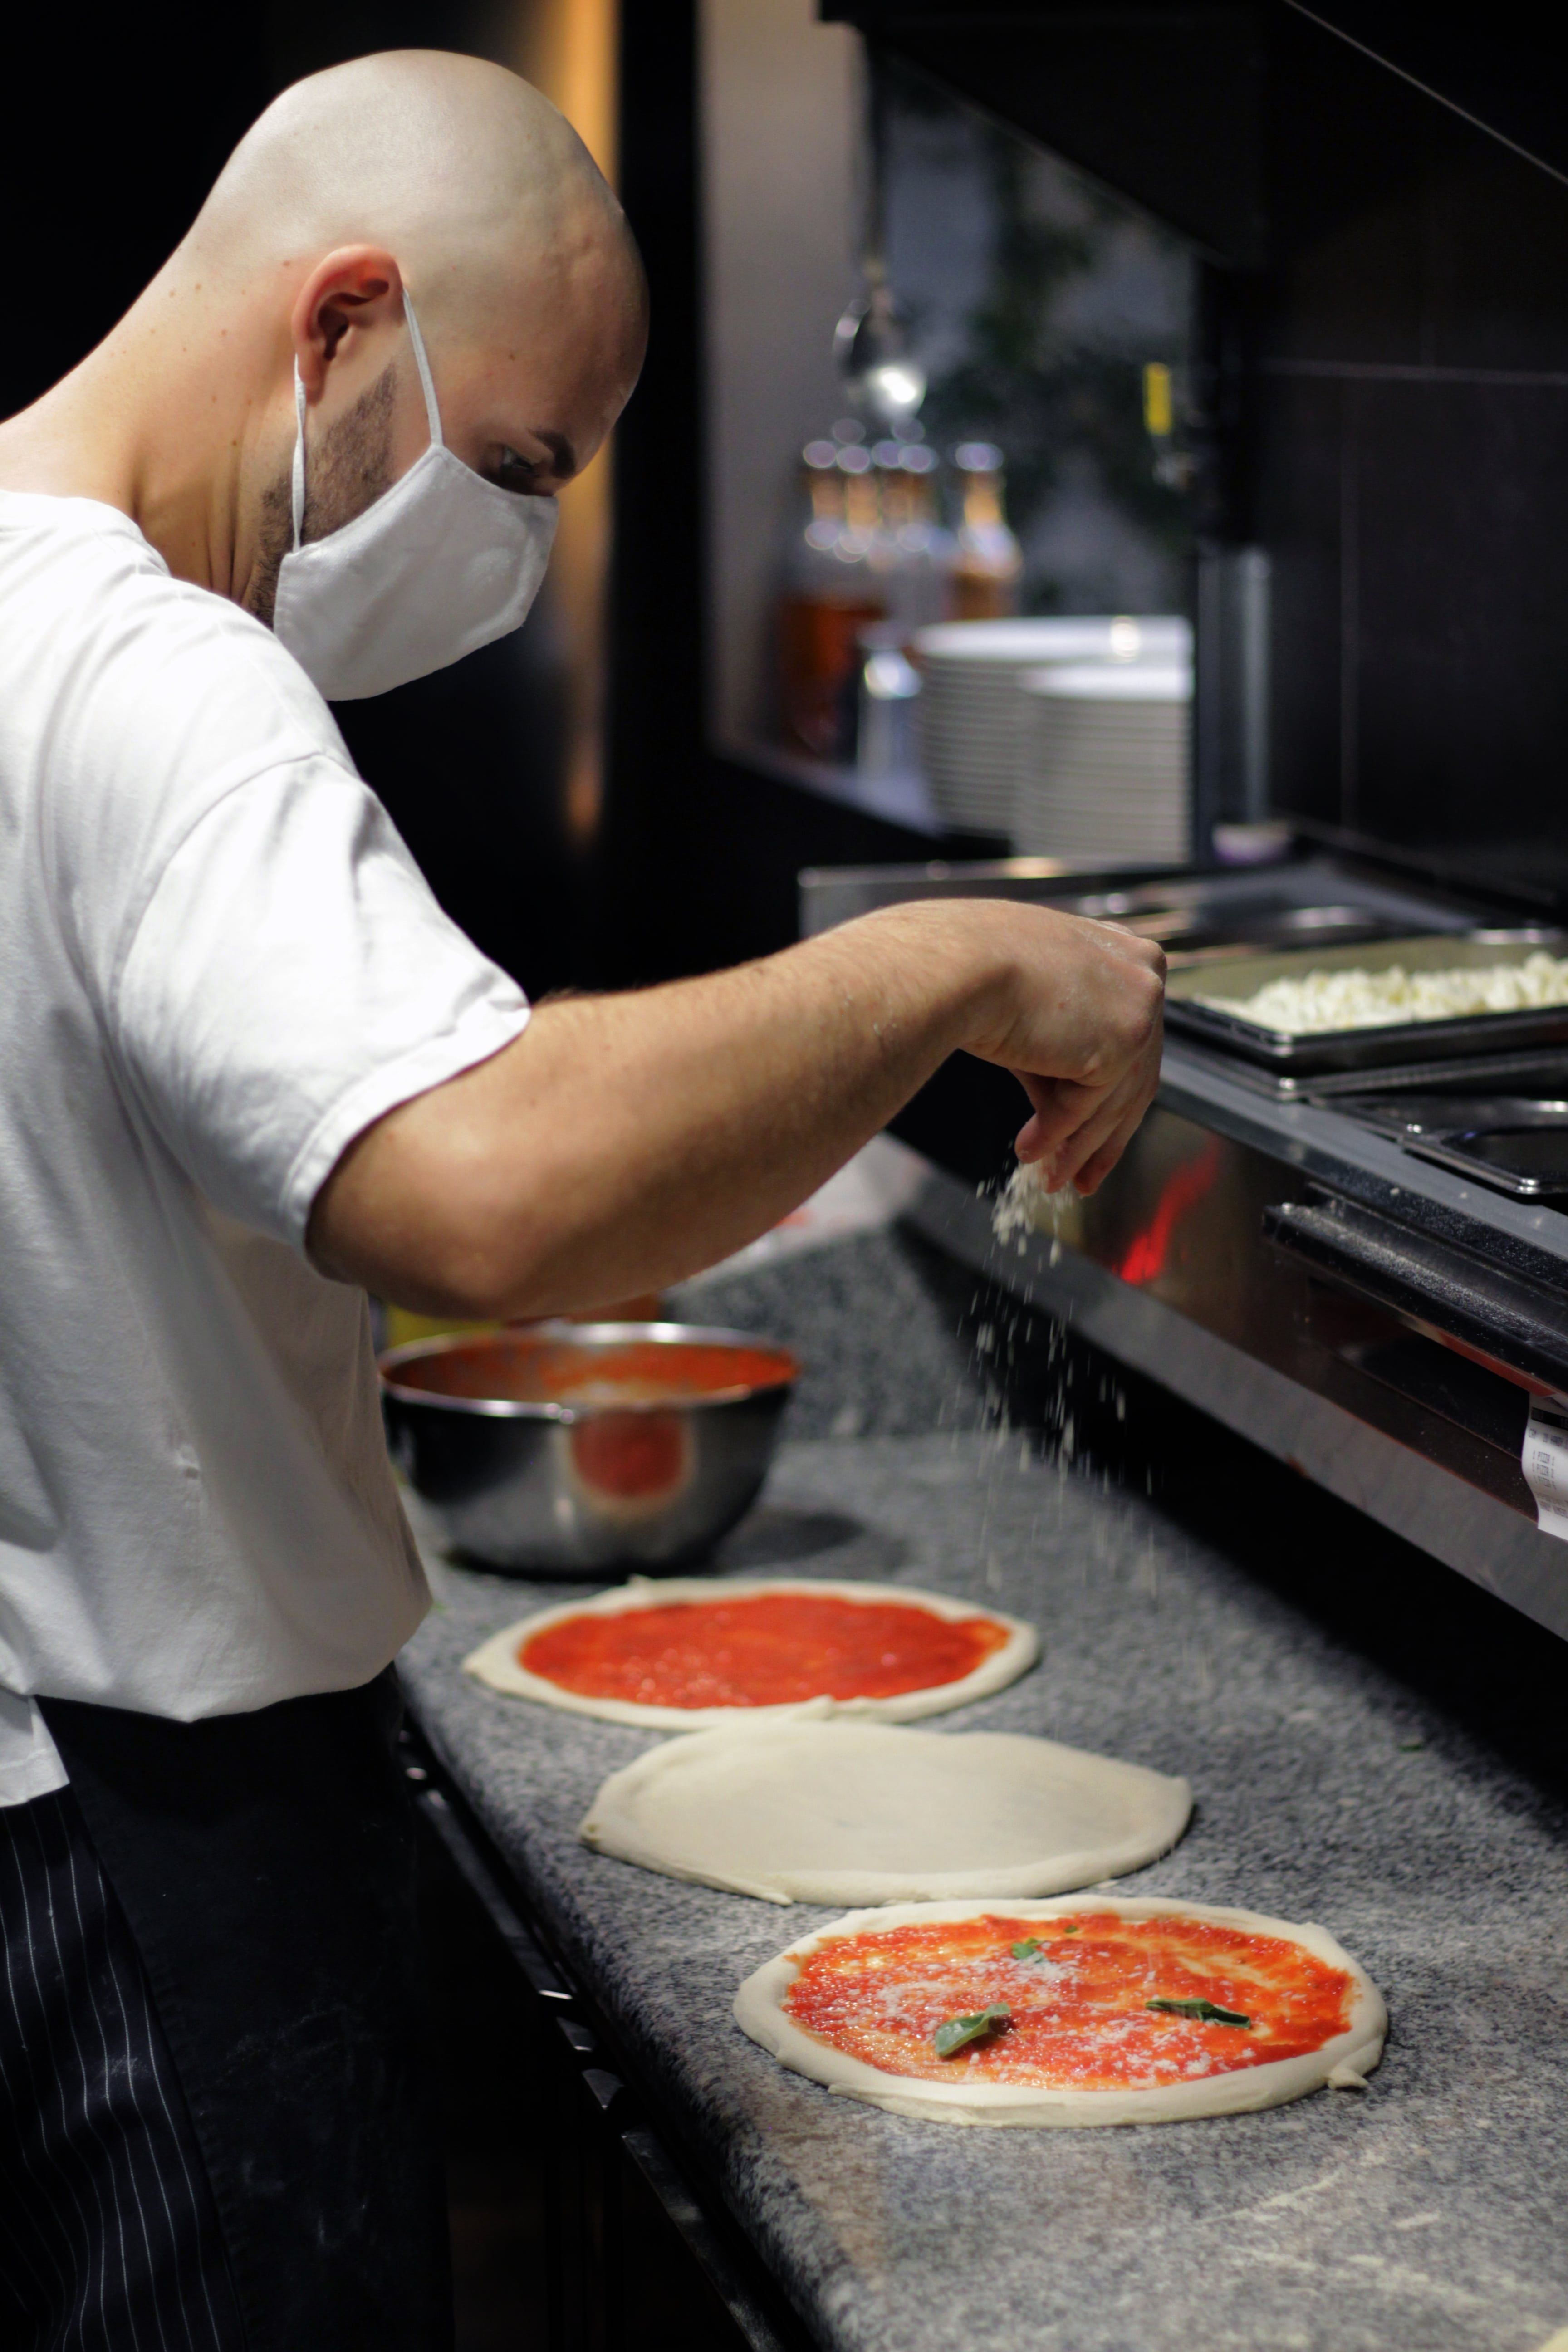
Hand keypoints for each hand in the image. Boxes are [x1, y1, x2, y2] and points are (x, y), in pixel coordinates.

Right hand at [945, 903, 1165, 1194]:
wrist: (956, 964)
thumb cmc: (973, 972)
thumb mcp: (1033, 1013)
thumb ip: (1061, 1059)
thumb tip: (1064, 1119)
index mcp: (1125, 953)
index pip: (1131, 1039)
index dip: (1110, 1093)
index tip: (1091, 1133)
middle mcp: (1145, 973)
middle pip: (1133, 1074)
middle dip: (1103, 1136)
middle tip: (1082, 1175)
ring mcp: (1140, 1007)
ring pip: (1113, 1098)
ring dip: (1076, 1146)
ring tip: (1049, 1178)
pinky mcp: (1123, 1042)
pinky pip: (1089, 1104)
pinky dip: (1058, 1134)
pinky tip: (1029, 1152)